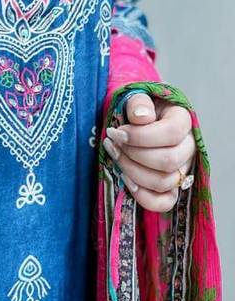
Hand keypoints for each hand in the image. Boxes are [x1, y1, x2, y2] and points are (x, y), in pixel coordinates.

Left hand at [102, 91, 195, 212]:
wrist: (134, 123)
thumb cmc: (136, 110)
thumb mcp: (135, 98)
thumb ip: (138, 103)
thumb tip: (141, 117)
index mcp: (183, 121)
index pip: (172, 133)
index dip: (140, 136)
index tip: (116, 132)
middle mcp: (188, 147)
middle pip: (168, 161)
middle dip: (133, 155)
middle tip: (112, 144)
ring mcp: (182, 169)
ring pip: (164, 181)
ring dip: (132, 172)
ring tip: (114, 156)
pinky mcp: (172, 187)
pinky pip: (165, 202)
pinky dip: (144, 197)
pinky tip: (126, 181)